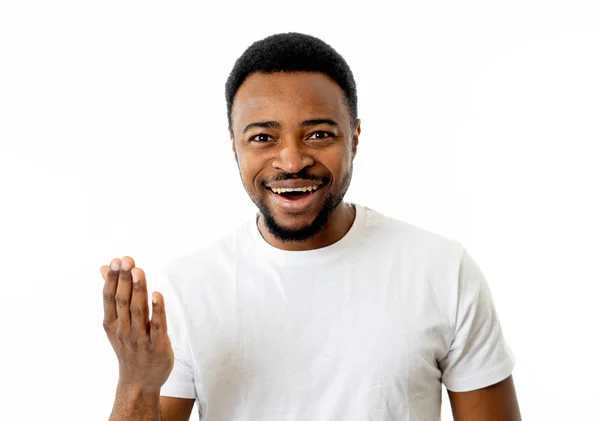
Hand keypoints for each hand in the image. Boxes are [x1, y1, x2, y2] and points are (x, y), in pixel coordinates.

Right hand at [100, 256, 173, 394]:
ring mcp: (139, 339)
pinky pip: (157, 326)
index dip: (113, 279)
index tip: (116, 260)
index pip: (109, 298)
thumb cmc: (128, 346)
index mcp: (112, 324)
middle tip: (127, 260)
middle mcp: (123, 330)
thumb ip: (113, 294)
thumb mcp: (115, 323)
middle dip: (125, 280)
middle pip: (123, 301)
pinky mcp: (157, 346)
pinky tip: (157, 295)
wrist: (138, 382)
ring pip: (138, 311)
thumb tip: (104, 267)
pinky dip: (157, 310)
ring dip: (139, 290)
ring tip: (139, 271)